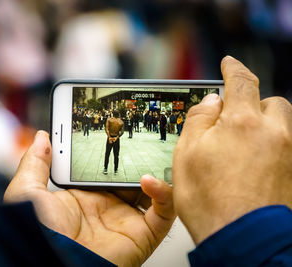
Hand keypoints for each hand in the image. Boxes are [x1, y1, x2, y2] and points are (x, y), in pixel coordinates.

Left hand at [4, 131, 174, 266]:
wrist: (50, 262)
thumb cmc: (36, 233)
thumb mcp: (28, 191)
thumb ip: (36, 162)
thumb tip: (42, 137)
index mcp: (84, 197)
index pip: (105, 169)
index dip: (113, 151)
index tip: (118, 131)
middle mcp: (107, 209)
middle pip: (132, 179)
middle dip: (140, 159)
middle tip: (144, 139)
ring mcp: (126, 221)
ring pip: (153, 193)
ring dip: (158, 173)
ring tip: (157, 152)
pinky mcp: (142, 234)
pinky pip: (163, 212)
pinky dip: (164, 193)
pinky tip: (149, 179)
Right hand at [173, 56, 291, 243]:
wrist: (242, 238)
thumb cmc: (211, 200)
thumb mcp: (187, 154)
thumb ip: (199, 120)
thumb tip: (211, 102)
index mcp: (243, 123)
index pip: (241, 82)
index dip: (233, 68)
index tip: (229, 62)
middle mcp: (273, 133)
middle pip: (270, 102)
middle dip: (253, 105)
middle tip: (233, 121)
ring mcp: (288, 154)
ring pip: (283, 124)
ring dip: (265, 125)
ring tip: (245, 145)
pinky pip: (286, 147)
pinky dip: (272, 146)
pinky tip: (254, 165)